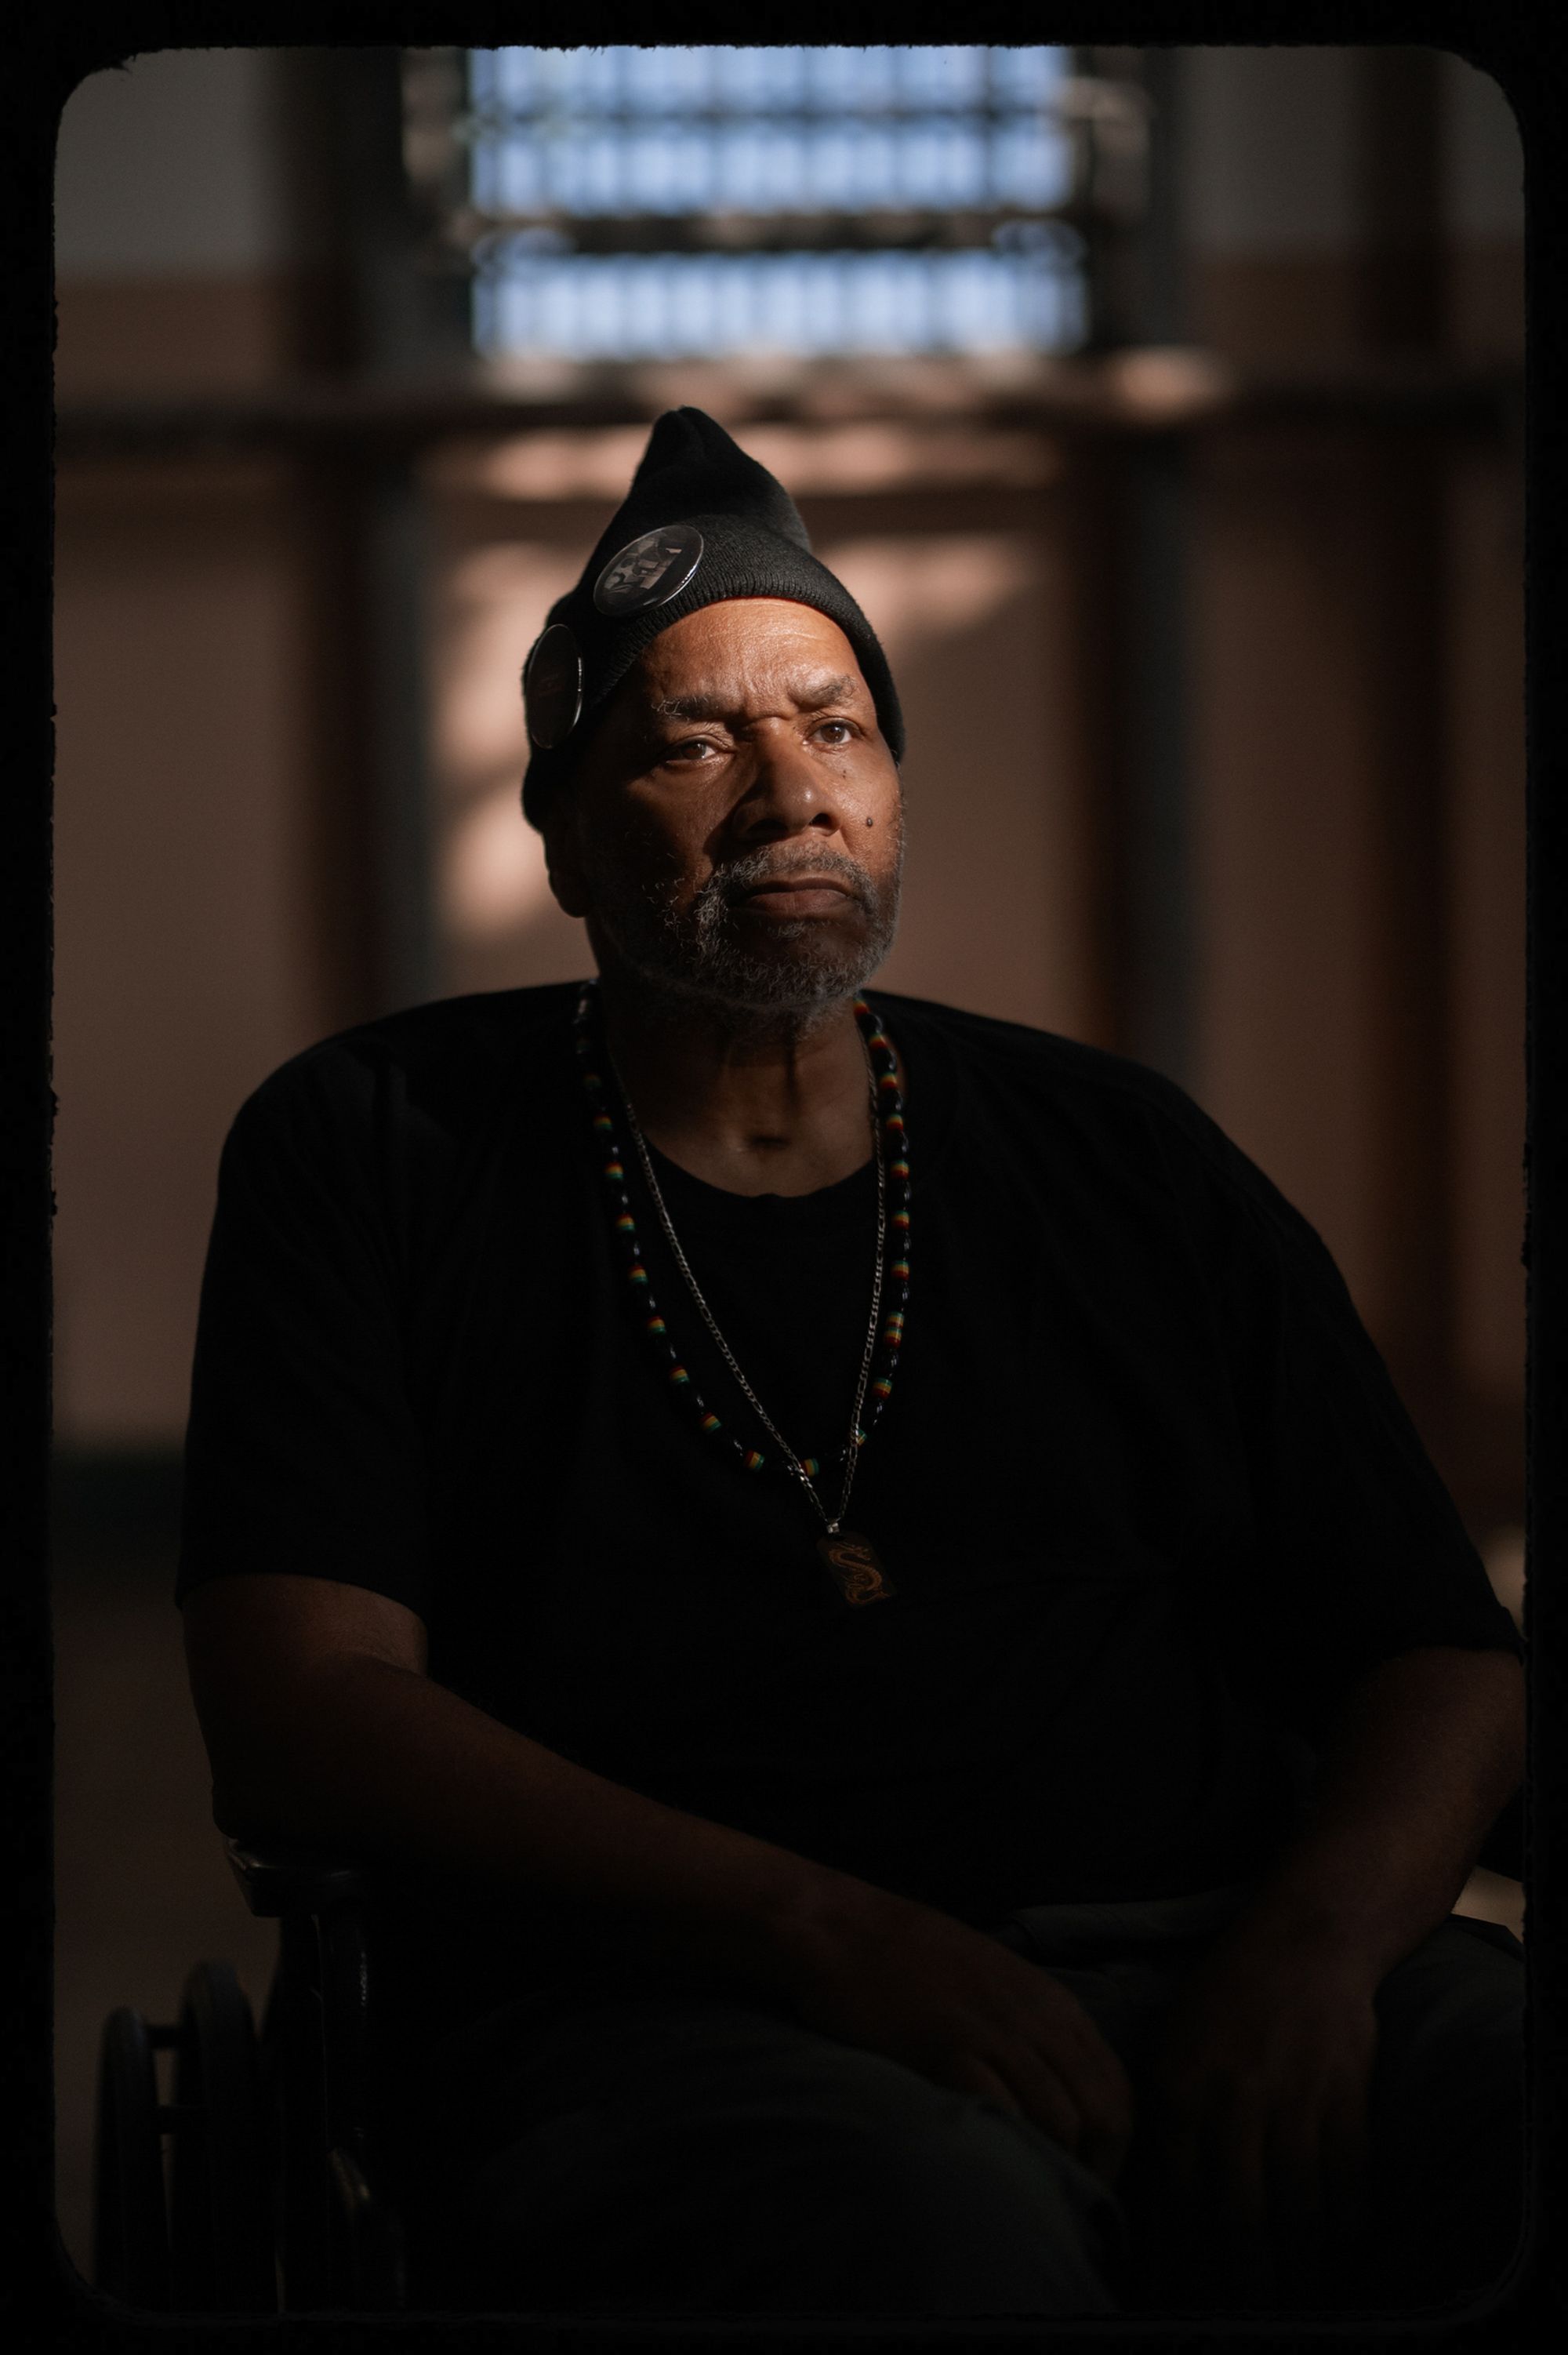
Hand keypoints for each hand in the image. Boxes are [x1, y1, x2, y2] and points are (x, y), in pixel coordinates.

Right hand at [773, 1888, 1133, 2187]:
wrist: (845, 1929)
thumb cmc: (914, 1957)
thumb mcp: (997, 1979)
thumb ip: (1034, 2024)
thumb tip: (1059, 2085)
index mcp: (1052, 2001)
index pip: (1116, 2085)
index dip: (1115, 2143)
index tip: (1093, 2175)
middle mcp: (1034, 2017)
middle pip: (1101, 2111)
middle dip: (1098, 2167)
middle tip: (1072, 2201)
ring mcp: (992, 2033)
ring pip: (1061, 2118)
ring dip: (1056, 2166)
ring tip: (1037, 2195)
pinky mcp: (947, 2050)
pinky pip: (1002, 2110)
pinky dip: (1008, 2146)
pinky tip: (995, 2164)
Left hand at [1129, 1921, 1376, 2305]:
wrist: (1302, 1942)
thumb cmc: (1224, 2003)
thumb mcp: (1170, 2049)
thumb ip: (1163, 2126)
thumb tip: (1152, 2215)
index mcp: (1178, 2089)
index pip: (1178, 2200)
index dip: (1183, 2264)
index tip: (1182, 2308)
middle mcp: (1233, 2099)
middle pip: (1239, 2218)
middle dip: (1242, 2287)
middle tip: (1242, 2328)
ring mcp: (1295, 2100)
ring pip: (1297, 2212)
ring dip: (1299, 2274)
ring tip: (1296, 2315)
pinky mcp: (1346, 2098)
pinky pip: (1348, 2184)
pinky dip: (1347, 2234)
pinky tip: (1342, 2268)